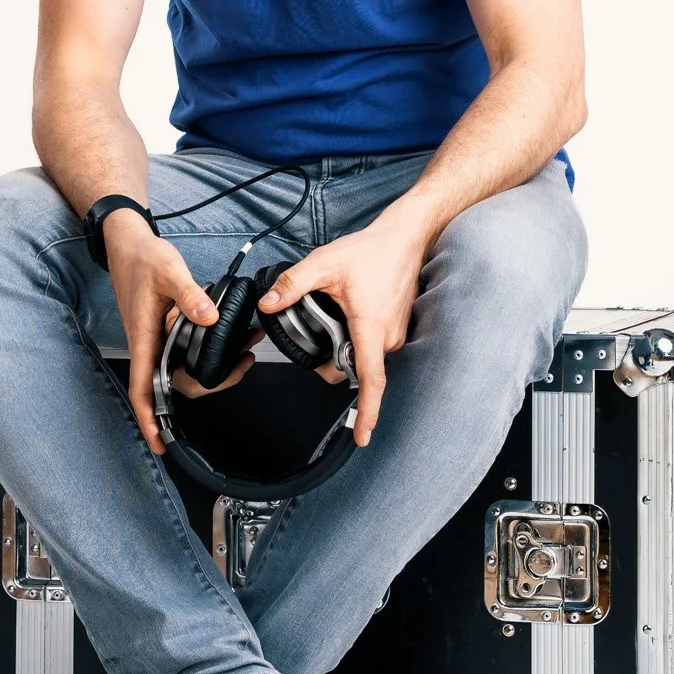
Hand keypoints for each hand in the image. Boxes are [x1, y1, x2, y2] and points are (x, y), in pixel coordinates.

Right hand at [104, 211, 248, 453]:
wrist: (128, 243)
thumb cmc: (142, 257)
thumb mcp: (169, 271)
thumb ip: (190, 295)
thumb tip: (210, 317)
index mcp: (144, 337)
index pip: (142, 388)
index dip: (149, 417)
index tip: (160, 442)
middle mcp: (149, 344)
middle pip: (172, 384)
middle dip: (208, 384)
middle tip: (240, 369)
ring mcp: (156, 338)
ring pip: (181, 367)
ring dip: (211, 367)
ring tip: (244, 353)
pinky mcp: (163, 329)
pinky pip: (183, 350)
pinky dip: (206, 351)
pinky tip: (227, 339)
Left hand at [256, 215, 425, 444]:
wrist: (405, 237)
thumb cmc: (372, 250)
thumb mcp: (324, 264)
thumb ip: (293, 285)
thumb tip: (268, 304)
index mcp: (370, 328)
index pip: (370, 382)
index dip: (366, 413)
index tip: (361, 437)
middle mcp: (388, 337)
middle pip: (355, 369)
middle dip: (331, 360)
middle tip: (316, 331)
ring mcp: (396, 332)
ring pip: (363, 357)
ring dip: (345, 346)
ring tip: (335, 314)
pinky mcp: (398, 326)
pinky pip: (373, 344)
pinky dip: (357, 337)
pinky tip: (350, 312)